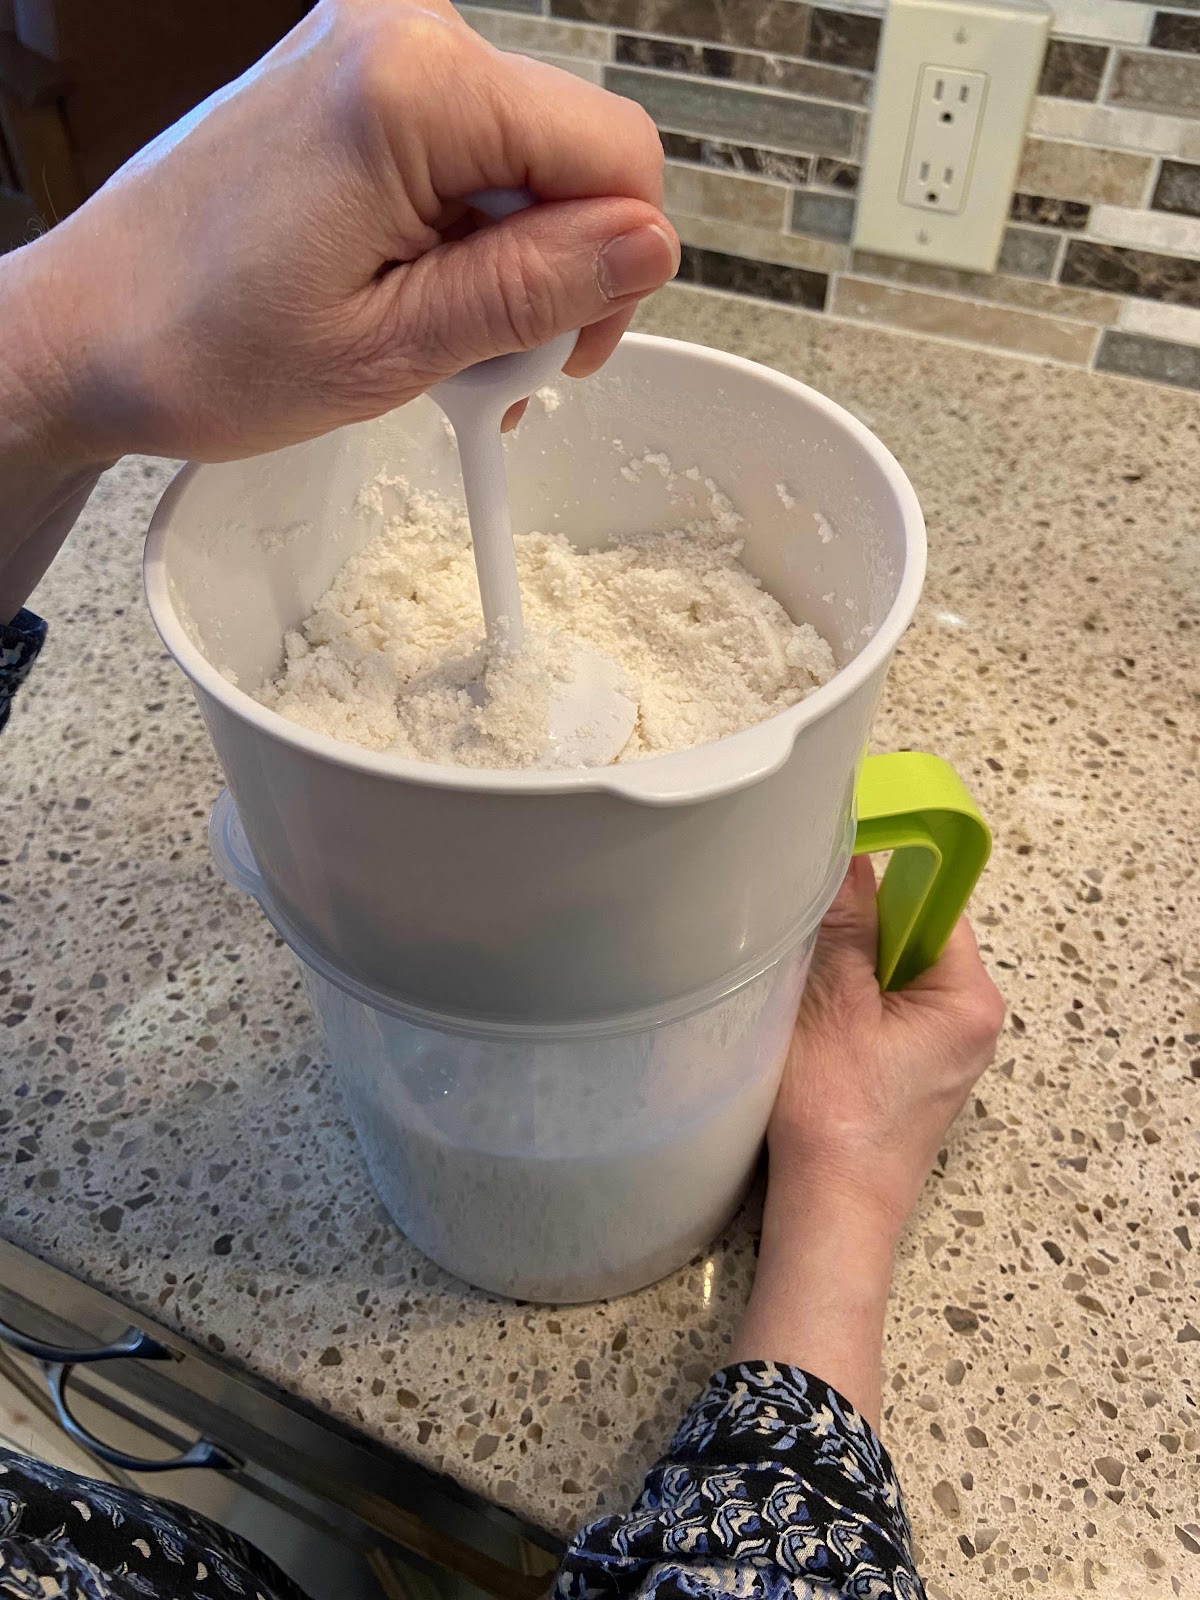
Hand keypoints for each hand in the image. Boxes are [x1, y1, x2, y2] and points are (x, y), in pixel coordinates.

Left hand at [5, 0, 676, 471]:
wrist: (84, 334)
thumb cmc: (202, 349)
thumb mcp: (394, 347)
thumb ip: (534, 287)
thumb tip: (650, 245)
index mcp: (416, 88)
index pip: (614, 150)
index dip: (619, 266)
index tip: (563, 352)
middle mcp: (398, 38)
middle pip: (569, 151)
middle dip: (556, 268)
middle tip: (486, 364)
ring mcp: (366, 53)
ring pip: (518, 162)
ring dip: (505, 264)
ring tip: (432, 344)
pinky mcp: (344, 86)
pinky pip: (456, 156)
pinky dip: (457, 238)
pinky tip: (411, 302)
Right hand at [770, 853, 1005, 1234]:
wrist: (831, 1209)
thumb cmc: (837, 1118)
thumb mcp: (833, 1003)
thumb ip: (844, 922)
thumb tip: (848, 853)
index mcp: (969, 998)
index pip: (932, 902)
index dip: (880, 886)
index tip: (833, 883)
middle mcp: (970, 1020)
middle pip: (909, 935)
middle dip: (856, 936)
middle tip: (810, 951)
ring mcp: (942, 1048)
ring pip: (889, 973)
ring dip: (846, 974)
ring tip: (810, 997)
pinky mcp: (912, 1069)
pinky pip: (881, 1009)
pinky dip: (846, 1007)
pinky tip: (816, 1028)